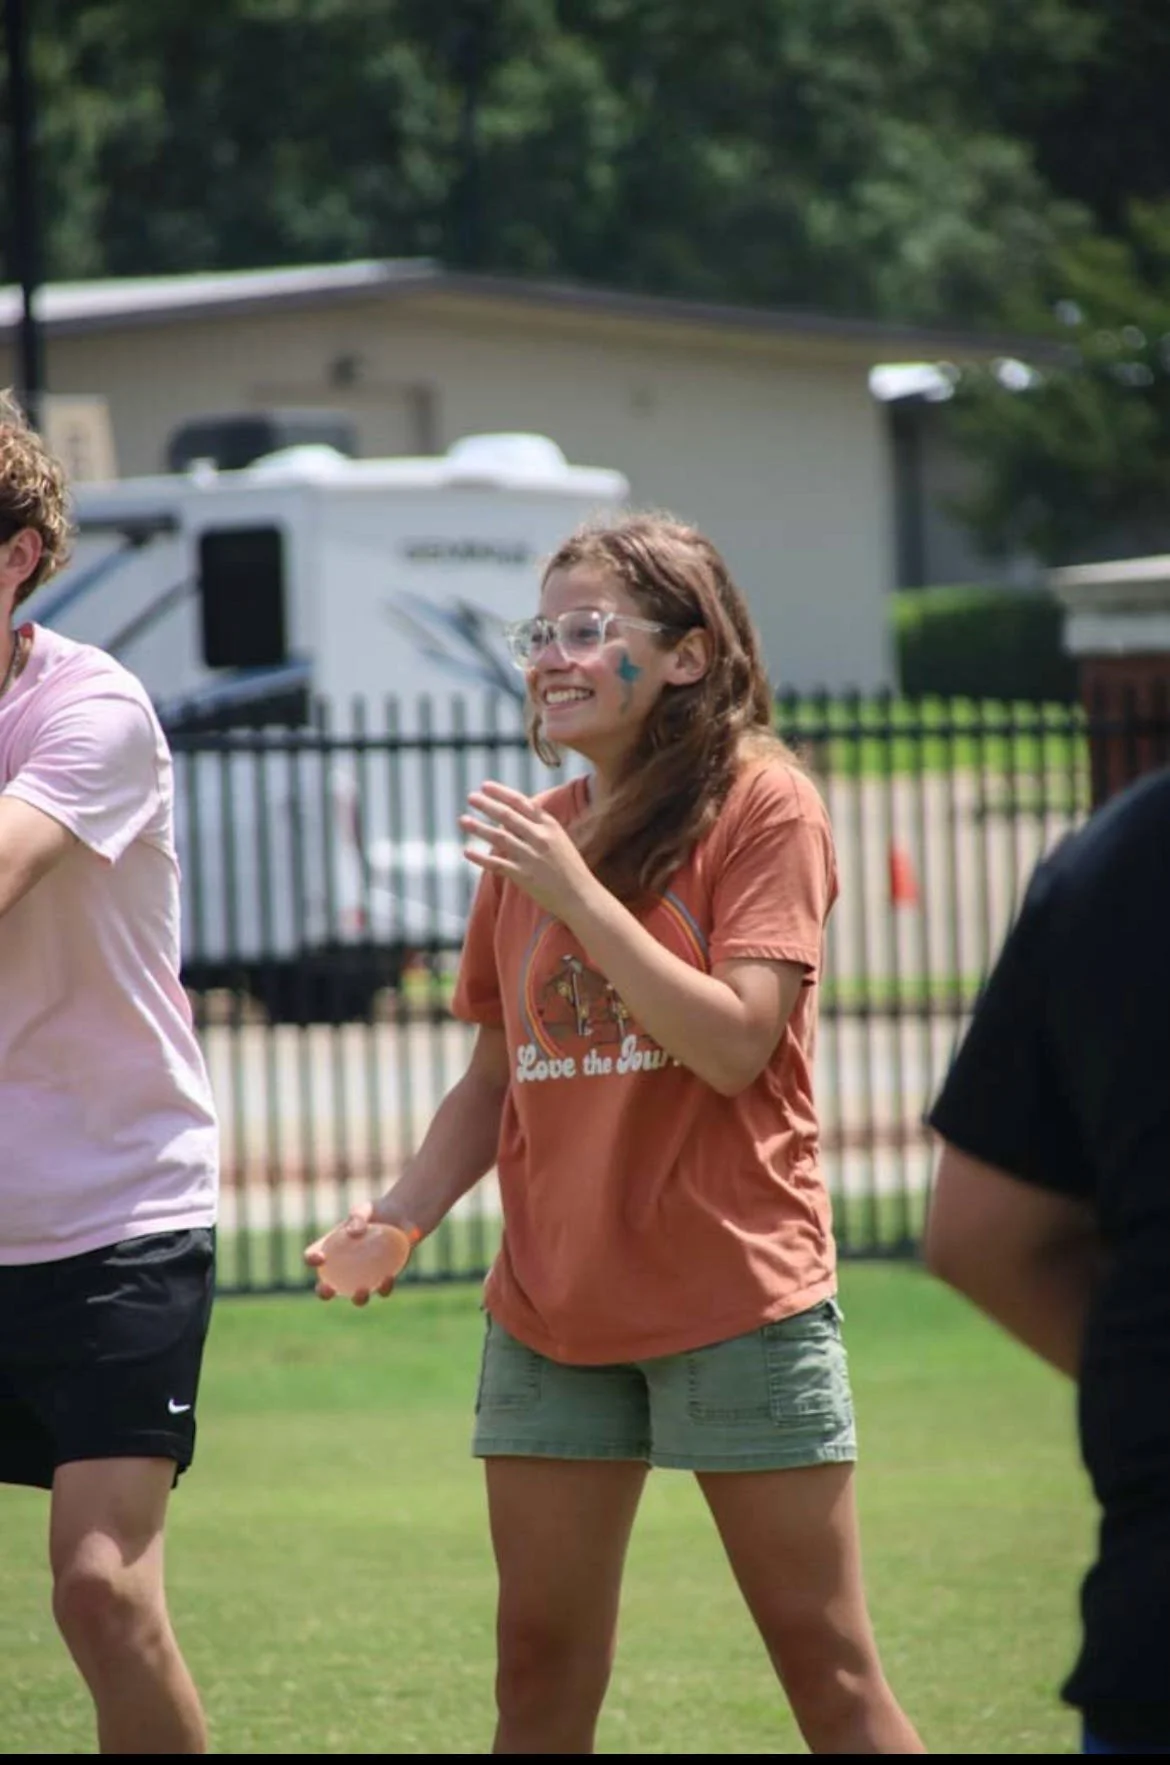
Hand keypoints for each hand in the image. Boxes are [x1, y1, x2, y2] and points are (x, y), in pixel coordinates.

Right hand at [303, 1199, 406, 1306]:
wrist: (401, 1216)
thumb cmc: (377, 1212)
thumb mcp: (366, 1210)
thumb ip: (358, 1218)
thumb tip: (354, 1234)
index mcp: (332, 1249)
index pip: (314, 1256)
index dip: (310, 1260)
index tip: (320, 1257)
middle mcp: (345, 1268)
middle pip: (328, 1286)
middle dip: (324, 1292)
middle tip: (328, 1289)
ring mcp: (364, 1277)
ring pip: (357, 1296)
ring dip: (358, 1298)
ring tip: (362, 1290)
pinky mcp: (384, 1280)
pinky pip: (383, 1289)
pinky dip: (384, 1287)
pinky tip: (388, 1277)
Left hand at [460, 782, 599, 922]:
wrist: (581, 896)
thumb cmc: (570, 868)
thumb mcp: (559, 840)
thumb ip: (538, 827)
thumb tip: (509, 819)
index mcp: (550, 826)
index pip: (522, 803)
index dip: (501, 793)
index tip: (485, 786)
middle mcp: (540, 838)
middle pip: (507, 816)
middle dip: (487, 805)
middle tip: (470, 797)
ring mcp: (531, 857)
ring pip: (499, 837)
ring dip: (479, 828)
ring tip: (462, 820)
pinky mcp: (524, 876)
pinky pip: (497, 864)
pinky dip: (480, 858)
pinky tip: (467, 852)